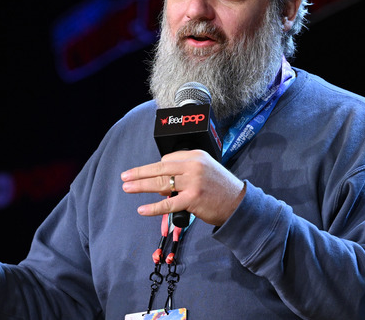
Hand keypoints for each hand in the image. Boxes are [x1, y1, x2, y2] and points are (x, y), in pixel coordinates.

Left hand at [121, 150, 244, 225]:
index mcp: (196, 156)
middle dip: (139, 172)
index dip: (156, 169)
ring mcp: (193, 182)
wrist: (239, 203)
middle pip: (160, 168)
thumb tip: (163, 182)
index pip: (168, 159)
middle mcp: (194, 166)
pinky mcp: (193, 199)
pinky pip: (168, 204)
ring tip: (127, 188)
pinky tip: (142, 209)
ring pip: (160, 183)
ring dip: (141, 186)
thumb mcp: (206, 170)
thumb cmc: (222, 189)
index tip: (149, 176)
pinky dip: (153, 208)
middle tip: (125, 176)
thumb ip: (185, 173)